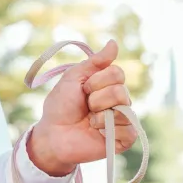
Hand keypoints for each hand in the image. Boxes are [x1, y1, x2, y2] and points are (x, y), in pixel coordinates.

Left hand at [26, 40, 137, 175]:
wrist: (53, 134)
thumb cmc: (61, 106)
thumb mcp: (75, 77)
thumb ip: (96, 61)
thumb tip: (114, 42)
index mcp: (109, 85)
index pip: (117, 73)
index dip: (97, 81)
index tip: (83, 89)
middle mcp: (119, 101)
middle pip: (120, 91)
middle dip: (96, 99)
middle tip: (86, 107)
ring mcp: (123, 120)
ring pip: (124, 109)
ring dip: (100, 116)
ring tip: (90, 122)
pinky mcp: (124, 140)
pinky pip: (129, 130)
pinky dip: (109, 131)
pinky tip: (98, 134)